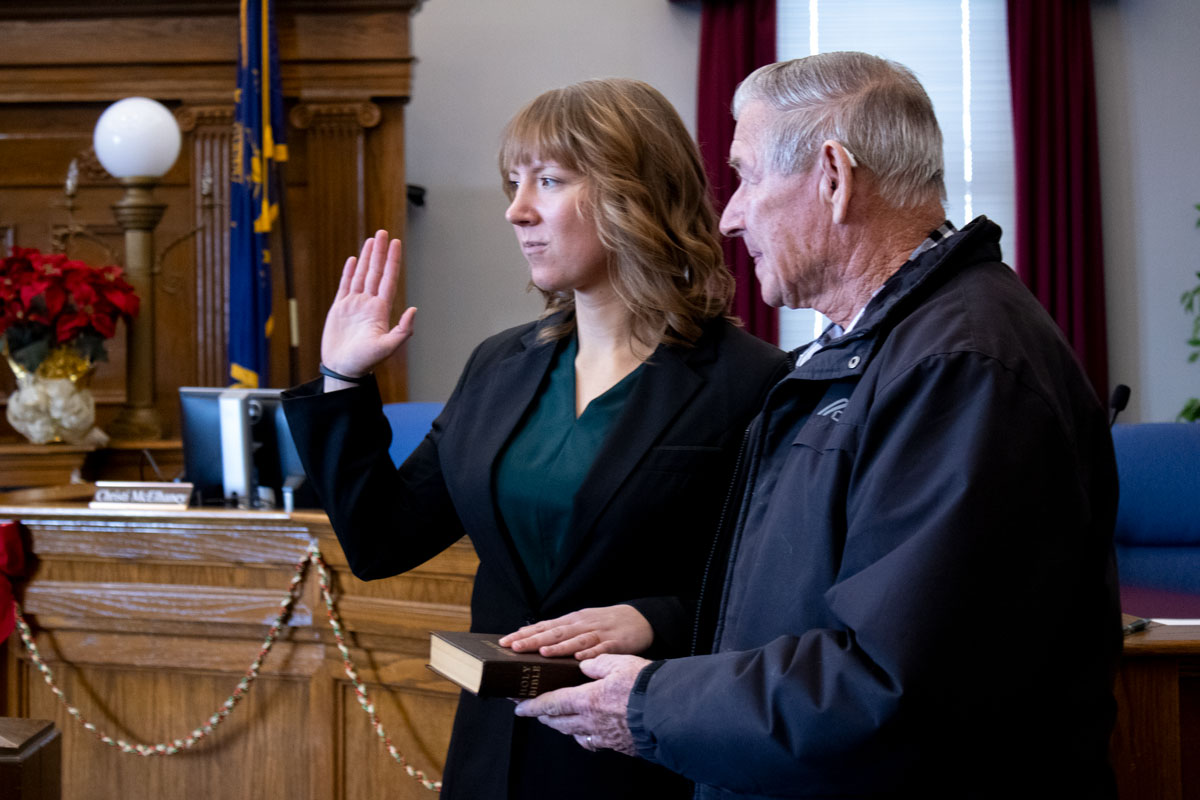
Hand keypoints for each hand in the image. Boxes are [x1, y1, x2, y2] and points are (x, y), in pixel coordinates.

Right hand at [320, 230, 416, 384]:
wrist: (343, 370)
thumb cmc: (365, 362)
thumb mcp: (387, 347)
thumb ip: (403, 330)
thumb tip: (414, 309)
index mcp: (380, 310)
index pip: (388, 279)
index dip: (392, 261)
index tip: (396, 243)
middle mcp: (369, 304)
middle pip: (375, 272)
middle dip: (380, 252)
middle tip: (383, 232)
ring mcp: (354, 305)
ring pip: (361, 275)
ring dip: (367, 257)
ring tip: (371, 240)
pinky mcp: (339, 309)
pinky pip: (345, 285)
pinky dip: (349, 272)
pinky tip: (354, 260)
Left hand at [499, 604, 652, 658]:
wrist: (640, 618)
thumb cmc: (605, 624)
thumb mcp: (580, 622)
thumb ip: (558, 630)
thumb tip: (530, 636)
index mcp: (572, 621)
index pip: (544, 626)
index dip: (524, 634)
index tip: (504, 641)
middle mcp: (582, 625)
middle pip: (555, 632)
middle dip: (534, 639)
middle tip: (514, 647)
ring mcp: (599, 633)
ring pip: (576, 640)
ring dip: (559, 646)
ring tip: (542, 652)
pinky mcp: (616, 643)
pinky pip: (602, 649)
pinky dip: (591, 653)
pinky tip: (580, 659)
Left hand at [514, 654, 649, 755]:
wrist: (670, 713)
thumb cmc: (645, 687)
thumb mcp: (619, 662)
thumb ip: (598, 662)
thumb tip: (584, 663)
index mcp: (587, 700)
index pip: (550, 704)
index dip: (532, 706)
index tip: (518, 706)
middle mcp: (591, 721)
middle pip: (558, 722)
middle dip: (543, 716)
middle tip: (534, 711)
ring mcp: (604, 736)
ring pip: (574, 733)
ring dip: (561, 726)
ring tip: (557, 720)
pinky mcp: (618, 744)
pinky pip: (593, 742)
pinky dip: (585, 736)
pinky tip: (587, 732)